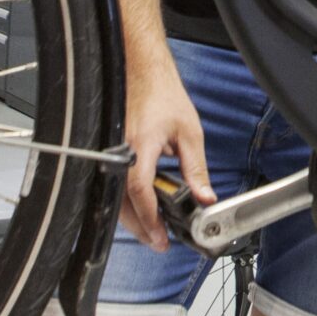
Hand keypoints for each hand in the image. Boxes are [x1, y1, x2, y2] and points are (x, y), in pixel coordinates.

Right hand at [121, 55, 210, 251]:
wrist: (142, 72)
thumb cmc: (163, 96)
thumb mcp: (190, 133)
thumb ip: (196, 169)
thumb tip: (205, 197)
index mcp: (141, 145)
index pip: (140, 190)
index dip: (150, 217)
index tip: (161, 235)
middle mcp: (121, 151)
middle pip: (123, 202)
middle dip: (141, 228)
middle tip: (160, 243)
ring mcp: (112, 152)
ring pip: (115, 197)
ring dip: (134, 219)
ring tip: (154, 233)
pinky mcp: (111, 152)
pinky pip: (115, 185)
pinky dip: (127, 203)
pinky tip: (141, 212)